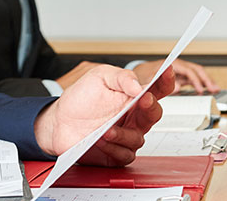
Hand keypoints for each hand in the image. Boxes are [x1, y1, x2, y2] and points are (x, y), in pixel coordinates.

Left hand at [34, 65, 175, 166]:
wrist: (59, 122)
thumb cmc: (81, 99)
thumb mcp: (99, 77)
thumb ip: (121, 77)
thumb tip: (139, 86)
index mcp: (132, 96)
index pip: (156, 89)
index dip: (165, 80)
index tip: (167, 71)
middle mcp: (133, 116)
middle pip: (154, 113)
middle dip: (150, 107)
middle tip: (142, 100)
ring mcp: (126, 135)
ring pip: (139, 138)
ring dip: (123, 133)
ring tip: (107, 129)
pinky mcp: (117, 152)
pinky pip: (125, 154)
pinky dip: (114, 148)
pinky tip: (101, 140)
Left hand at [133, 58, 217, 93]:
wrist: (135, 75)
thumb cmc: (141, 75)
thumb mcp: (147, 79)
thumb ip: (160, 83)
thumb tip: (177, 87)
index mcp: (170, 64)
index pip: (187, 70)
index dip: (196, 79)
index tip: (202, 88)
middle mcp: (176, 66)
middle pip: (195, 70)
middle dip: (206, 79)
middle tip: (214, 89)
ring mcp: (178, 71)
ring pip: (196, 73)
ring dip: (206, 80)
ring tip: (215, 89)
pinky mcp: (178, 76)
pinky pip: (192, 78)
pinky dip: (200, 83)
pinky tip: (205, 89)